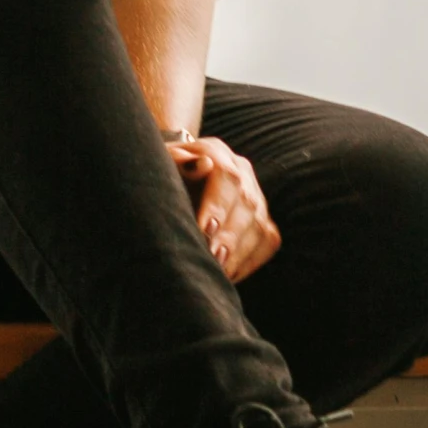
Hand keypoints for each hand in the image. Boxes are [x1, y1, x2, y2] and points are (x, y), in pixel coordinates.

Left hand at [167, 137, 280, 283]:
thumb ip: (177, 162)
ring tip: (219, 271)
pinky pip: (266, 242)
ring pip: (259, 225)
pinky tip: (229, 275)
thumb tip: (202, 166)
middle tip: (213, 257)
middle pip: (246, 202)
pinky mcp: (264, 221)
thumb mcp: (161, 166)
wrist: (172, 185)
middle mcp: (241, 171)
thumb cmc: (161, 178)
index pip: (226, 176)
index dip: (217, 204)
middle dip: (229, 234)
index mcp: (215, 152)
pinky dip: (249, 261)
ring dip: (239, 252)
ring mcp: (256, 196)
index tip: (204, 229)